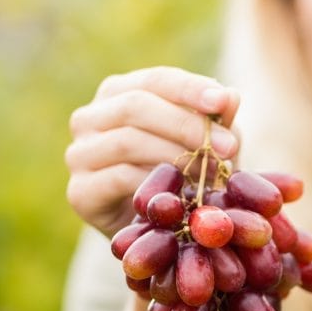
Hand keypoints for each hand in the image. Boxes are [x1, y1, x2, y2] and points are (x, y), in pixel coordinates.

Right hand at [65, 67, 241, 237]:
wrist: (157, 230)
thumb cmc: (183, 175)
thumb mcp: (205, 144)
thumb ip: (215, 121)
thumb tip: (231, 96)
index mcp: (118, 93)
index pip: (155, 80)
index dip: (189, 88)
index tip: (222, 102)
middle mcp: (90, 118)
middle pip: (136, 106)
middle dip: (187, 125)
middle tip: (227, 147)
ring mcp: (79, 154)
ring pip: (128, 141)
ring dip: (176, 155)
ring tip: (212, 172)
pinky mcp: (80, 191)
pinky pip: (119, 177)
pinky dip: (156, 182)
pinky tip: (183, 192)